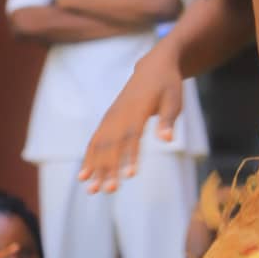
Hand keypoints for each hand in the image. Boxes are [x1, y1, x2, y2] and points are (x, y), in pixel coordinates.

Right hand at [79, 43, 183, 193]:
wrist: (154, 67)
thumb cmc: (168, 85)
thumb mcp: (175, 99)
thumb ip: (169, 120)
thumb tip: (168, 139)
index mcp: (139, 107)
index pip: (133, 134)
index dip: (131, 154)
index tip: (130, 175)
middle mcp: (121, 112)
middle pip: (113, 143)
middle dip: (109, 168)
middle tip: (109, 191)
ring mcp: (112, 115)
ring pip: (101, 144)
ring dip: (95, 168)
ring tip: (91, 190)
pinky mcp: (108, 118)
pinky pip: (96, 140)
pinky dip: (89, 158)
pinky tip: (84, 176)